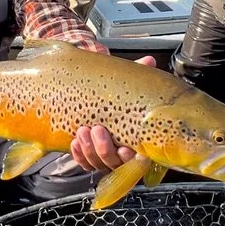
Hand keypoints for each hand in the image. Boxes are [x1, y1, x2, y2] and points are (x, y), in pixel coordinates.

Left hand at [70, 56, 156, 171]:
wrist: (93, 95)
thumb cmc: (115, 94)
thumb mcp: (125, 84)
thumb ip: (138, 75)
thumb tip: (149, 61)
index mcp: (136, 139)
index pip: (137, 159)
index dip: (130, 157)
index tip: (126, 148)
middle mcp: (121, 152)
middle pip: (114, 163)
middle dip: (104, 149)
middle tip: (97, 129)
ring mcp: (104, 156)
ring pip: (97, 163)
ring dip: (89, 150)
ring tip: (82, 130)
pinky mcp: (88, 157)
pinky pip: (83, 163)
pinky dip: (79, 154)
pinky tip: (75, 141)